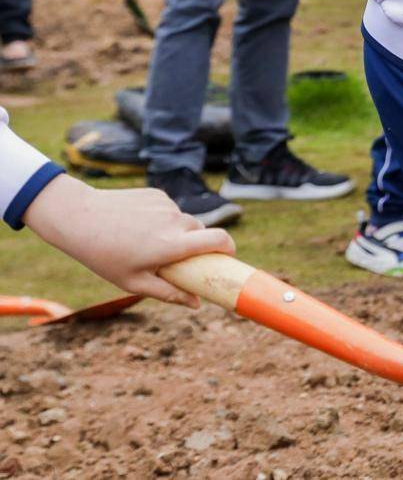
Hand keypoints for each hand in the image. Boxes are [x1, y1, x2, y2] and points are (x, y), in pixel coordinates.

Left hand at [23, 176, 234, 306]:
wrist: (78, 217)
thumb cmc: (104, 256)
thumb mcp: (134, 282)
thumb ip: (169, 293)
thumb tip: (196, 304)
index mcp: (172, 245)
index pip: (219, 241)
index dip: (229, 249)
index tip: (228, 258)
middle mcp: (175, 222)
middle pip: (201, 233)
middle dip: (196, 246)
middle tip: (176, 258)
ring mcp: (166, 205)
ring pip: (184, 221)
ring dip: (176, 232)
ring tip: (145, 241)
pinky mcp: (157, 194)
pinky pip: (169, 209)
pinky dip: (162, 218)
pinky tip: (137, 225)